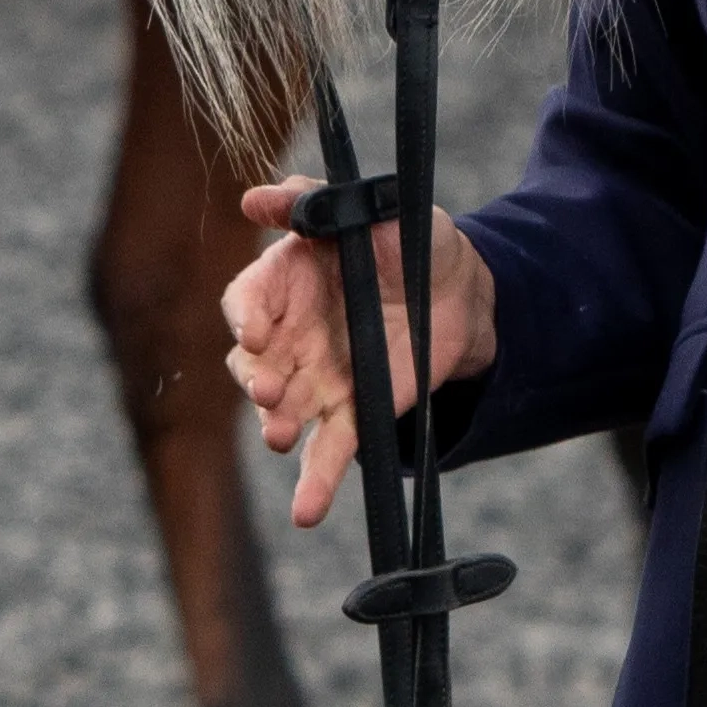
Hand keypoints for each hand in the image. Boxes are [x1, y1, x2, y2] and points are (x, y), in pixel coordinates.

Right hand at [222, 181, 500, 526]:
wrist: (461, 288)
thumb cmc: (408, 238)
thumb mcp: (371, 207)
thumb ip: (315, 202)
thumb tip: (257, 195)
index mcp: (286, 279)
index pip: (247, 299)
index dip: (245, 317)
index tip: (255, 332)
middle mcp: (290, 334)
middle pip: (252, 363)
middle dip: (254, 379)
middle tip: (269, 391)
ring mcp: (316, 379)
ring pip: (281, 411)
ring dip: (276, 427)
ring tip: (283, 438)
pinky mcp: (351, 413)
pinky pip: (326, 452)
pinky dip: (314, 483)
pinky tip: (306, 511)